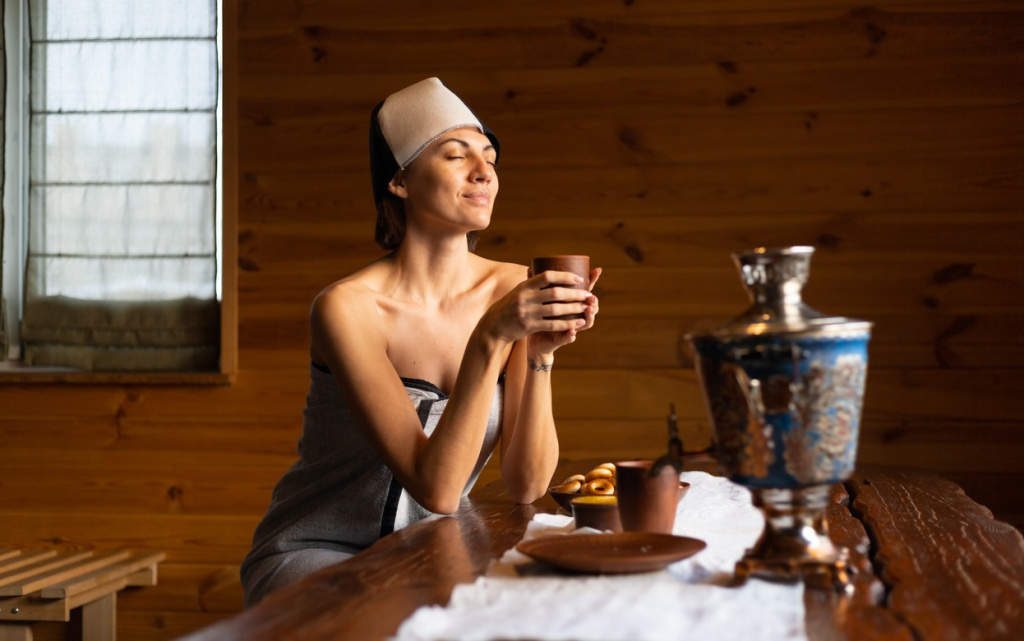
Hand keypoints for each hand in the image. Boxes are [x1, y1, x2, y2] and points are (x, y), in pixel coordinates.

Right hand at [480, 267, 600, 350]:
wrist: (493, 327)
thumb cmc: (508, 307)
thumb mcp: (517, 291)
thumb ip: (531, 283)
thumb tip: (541, 268)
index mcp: (524, 286)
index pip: (547, 276)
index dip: (565, 276)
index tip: (579, 278)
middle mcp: (525, 297)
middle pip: (555, 293)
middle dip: (574, 294)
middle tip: (588, 294)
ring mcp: (527, 312)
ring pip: (556, 309)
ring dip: (574, 308)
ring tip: (586, 307)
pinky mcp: (529, 326)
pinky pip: (552, 325)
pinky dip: (567, 324)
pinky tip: (578, 323)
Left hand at [525, 267, 601, 355]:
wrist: (533, 339)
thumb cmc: (538, 317)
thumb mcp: (539, 301)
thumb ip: (539, 287)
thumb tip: (530, 268)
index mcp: (570, 304)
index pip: (583, 291)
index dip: (591, 281)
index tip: (597, 270)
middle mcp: (573, 316)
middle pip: (589, 306)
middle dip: (593, 301)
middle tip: (592, 296)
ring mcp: (569, 328)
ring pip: (585, 323)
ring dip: (588, 317)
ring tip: (588, 310)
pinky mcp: (560, 340)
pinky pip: (567, 338)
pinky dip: (570, 335)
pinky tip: (572, 331)